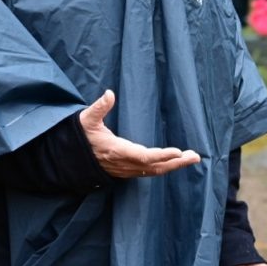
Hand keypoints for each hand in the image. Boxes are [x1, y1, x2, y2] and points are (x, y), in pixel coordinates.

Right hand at [79, 89, 200, 177]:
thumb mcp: (86, 119)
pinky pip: (149, 172)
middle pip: (154, 167)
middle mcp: (124, 163)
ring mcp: (126, 169)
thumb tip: (110, 93)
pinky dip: (164, 167)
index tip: (177, 151)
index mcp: (116, 150)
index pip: (143, 157)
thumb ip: (99, 107)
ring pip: (153, 171)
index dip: (160, 156)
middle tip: (195, 157)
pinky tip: (175, 161)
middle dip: (175, 163)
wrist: (71, 156)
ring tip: (191, 158)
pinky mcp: (127, 170)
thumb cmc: (81, 135)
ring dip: (173, 166)